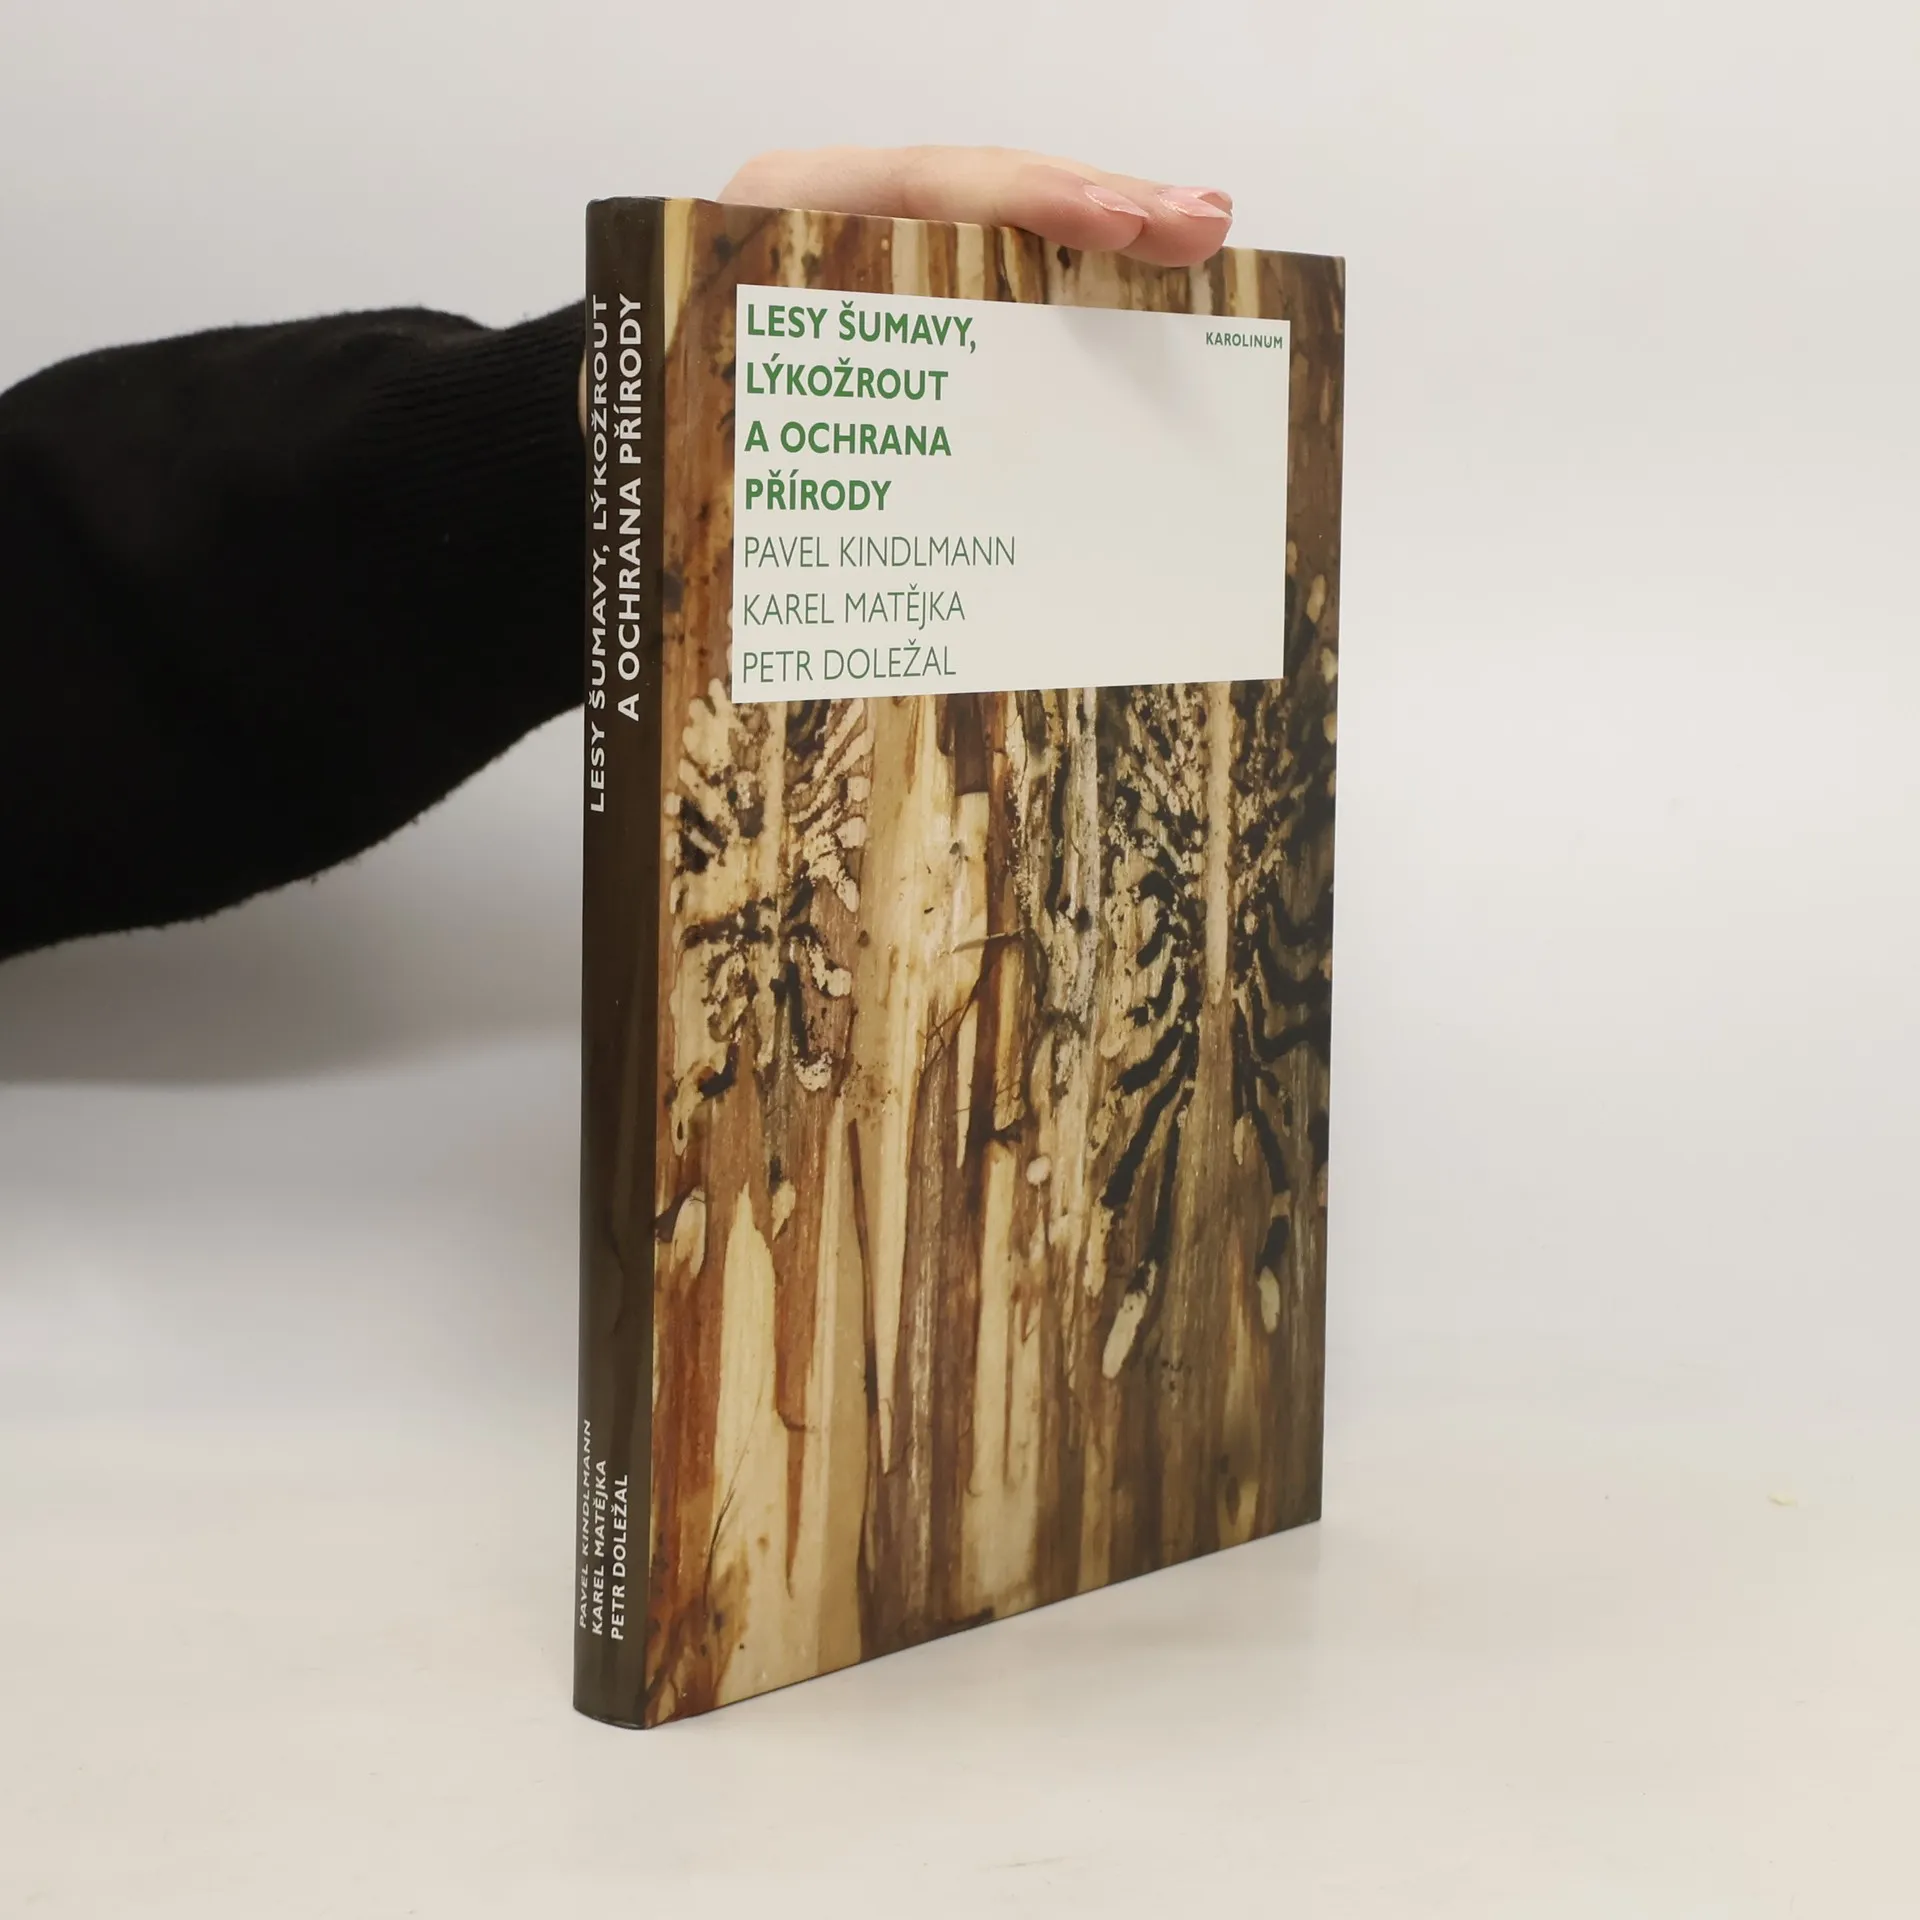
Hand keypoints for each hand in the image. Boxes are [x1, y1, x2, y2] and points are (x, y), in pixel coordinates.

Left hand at [580, 146, 1234, 425]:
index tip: (1121, 223)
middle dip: (1102, 202)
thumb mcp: (697, 417)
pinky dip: (1067, 283)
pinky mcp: (900, 298)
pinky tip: (1137, 290)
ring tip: (1199, 237)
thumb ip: (775, 427)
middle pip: (987, 190)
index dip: (1032, 199)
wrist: (614, 424)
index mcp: (780, 219)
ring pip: (1001, 229)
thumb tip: (867, 522)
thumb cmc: (654, 426)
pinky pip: (991, 278)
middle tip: (1204, 225)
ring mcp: (876, 253)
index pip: (928, 185)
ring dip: (1105, 237)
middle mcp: (836, 219)